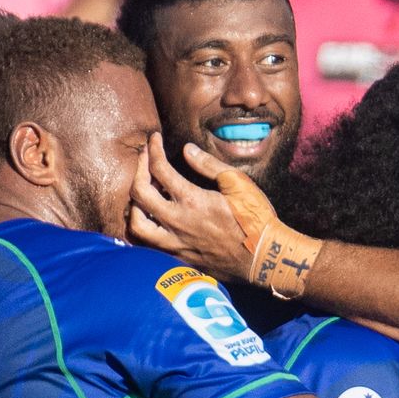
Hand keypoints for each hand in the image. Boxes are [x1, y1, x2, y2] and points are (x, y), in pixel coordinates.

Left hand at [128, 134, 266, 282]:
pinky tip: (151, 218)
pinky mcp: (178, 258)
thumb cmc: (255, 219)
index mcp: (192, 200)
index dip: (153, 149)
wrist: (264, 258)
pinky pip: (147, 245)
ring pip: (136, 224)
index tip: (154, 139)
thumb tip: (186, 150)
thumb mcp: (239, 184)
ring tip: (144, 193)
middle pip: (139, 193)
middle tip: (145, 159)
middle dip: (138, 170)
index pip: (159, 169)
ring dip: (134, 205)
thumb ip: (209, 166)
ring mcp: (175, 243)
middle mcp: (178, 222)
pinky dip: (142, 229)